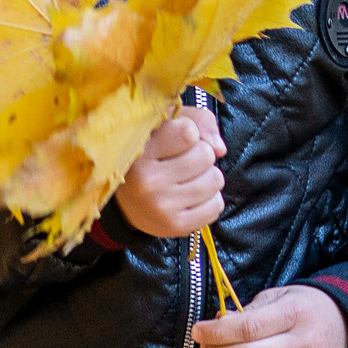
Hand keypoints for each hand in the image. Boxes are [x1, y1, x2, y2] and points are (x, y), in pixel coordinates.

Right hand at [114, 106, 225, 238]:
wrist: (128, 201)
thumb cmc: (153, 152)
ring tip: (187, 178)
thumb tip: (220, 149)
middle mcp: (146, 181)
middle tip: (181, 161)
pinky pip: (216, 206)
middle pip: (206, 155)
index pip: (189, 132)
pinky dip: (210, 199)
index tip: (174, 139)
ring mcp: (160, 207)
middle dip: (201, 155)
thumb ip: (198, 121)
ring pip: (215, 180)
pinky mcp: (174, 226)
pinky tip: (190, 197)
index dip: (189, 132)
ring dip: (207, 176)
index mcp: (139, 151)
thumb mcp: (166, 124)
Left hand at [191, 286, 347, 347]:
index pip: (248, 328)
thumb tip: (216, 326)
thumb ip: (248, 311)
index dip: (217, 332)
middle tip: (207, 347)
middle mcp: (304, 345)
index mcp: (295, 314)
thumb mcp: (280, 296)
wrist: (347, 327)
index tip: (199, 331)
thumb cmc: (305, 308)